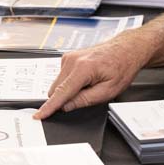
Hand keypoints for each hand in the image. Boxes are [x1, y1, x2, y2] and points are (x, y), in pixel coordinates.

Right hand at [33, 32, 152, 119]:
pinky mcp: (67, 57)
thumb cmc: (121, 66)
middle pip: (56, 89)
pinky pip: (62, 77)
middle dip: (66, 98)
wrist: (125, 49)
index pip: (61, 92)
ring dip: (69, 90)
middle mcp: (72, 60)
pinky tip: (86, 77)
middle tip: (88, 94)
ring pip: (58, 83)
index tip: (39, 115)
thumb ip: (84, 100)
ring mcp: (68, 57)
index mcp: (83, 68)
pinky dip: (71, 82)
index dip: (49, 107)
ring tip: (90, 83)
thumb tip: (66, 106)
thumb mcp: (108, 91)